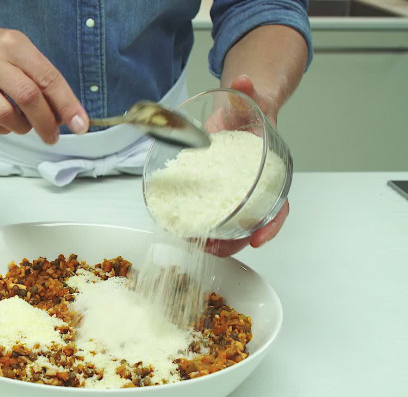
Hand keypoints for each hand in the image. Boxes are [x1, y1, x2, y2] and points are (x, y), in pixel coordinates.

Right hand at [0, 28, 88, 143]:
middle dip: (46, 123)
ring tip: (25, 125)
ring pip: (5, 115)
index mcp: (13, 43)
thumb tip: (64, 113)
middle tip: (53, 136)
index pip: (47, 78)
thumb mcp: (18, 52)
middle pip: (28, 97)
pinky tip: (5, 123)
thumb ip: (40, 78)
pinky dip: (2, 129)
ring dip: (23, 127)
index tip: (81, 124)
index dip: (67, 104)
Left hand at [205, 75, 289, 256]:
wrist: (236, 113)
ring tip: (199, 247)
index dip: (271, 224)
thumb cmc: (249, 112)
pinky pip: (208, 212)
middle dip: (236, 241)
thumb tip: (243, 80)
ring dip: (216, 240)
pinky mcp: (211, 190)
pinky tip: (183, 231)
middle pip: (251, 223)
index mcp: (270, 172)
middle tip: (218, 250)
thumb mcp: (251, 101)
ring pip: (230, 224)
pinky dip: (198, 223)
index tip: (259, 239)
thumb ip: (249, 91)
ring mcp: (232, 192)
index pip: (279, 204)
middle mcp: (253, 188)